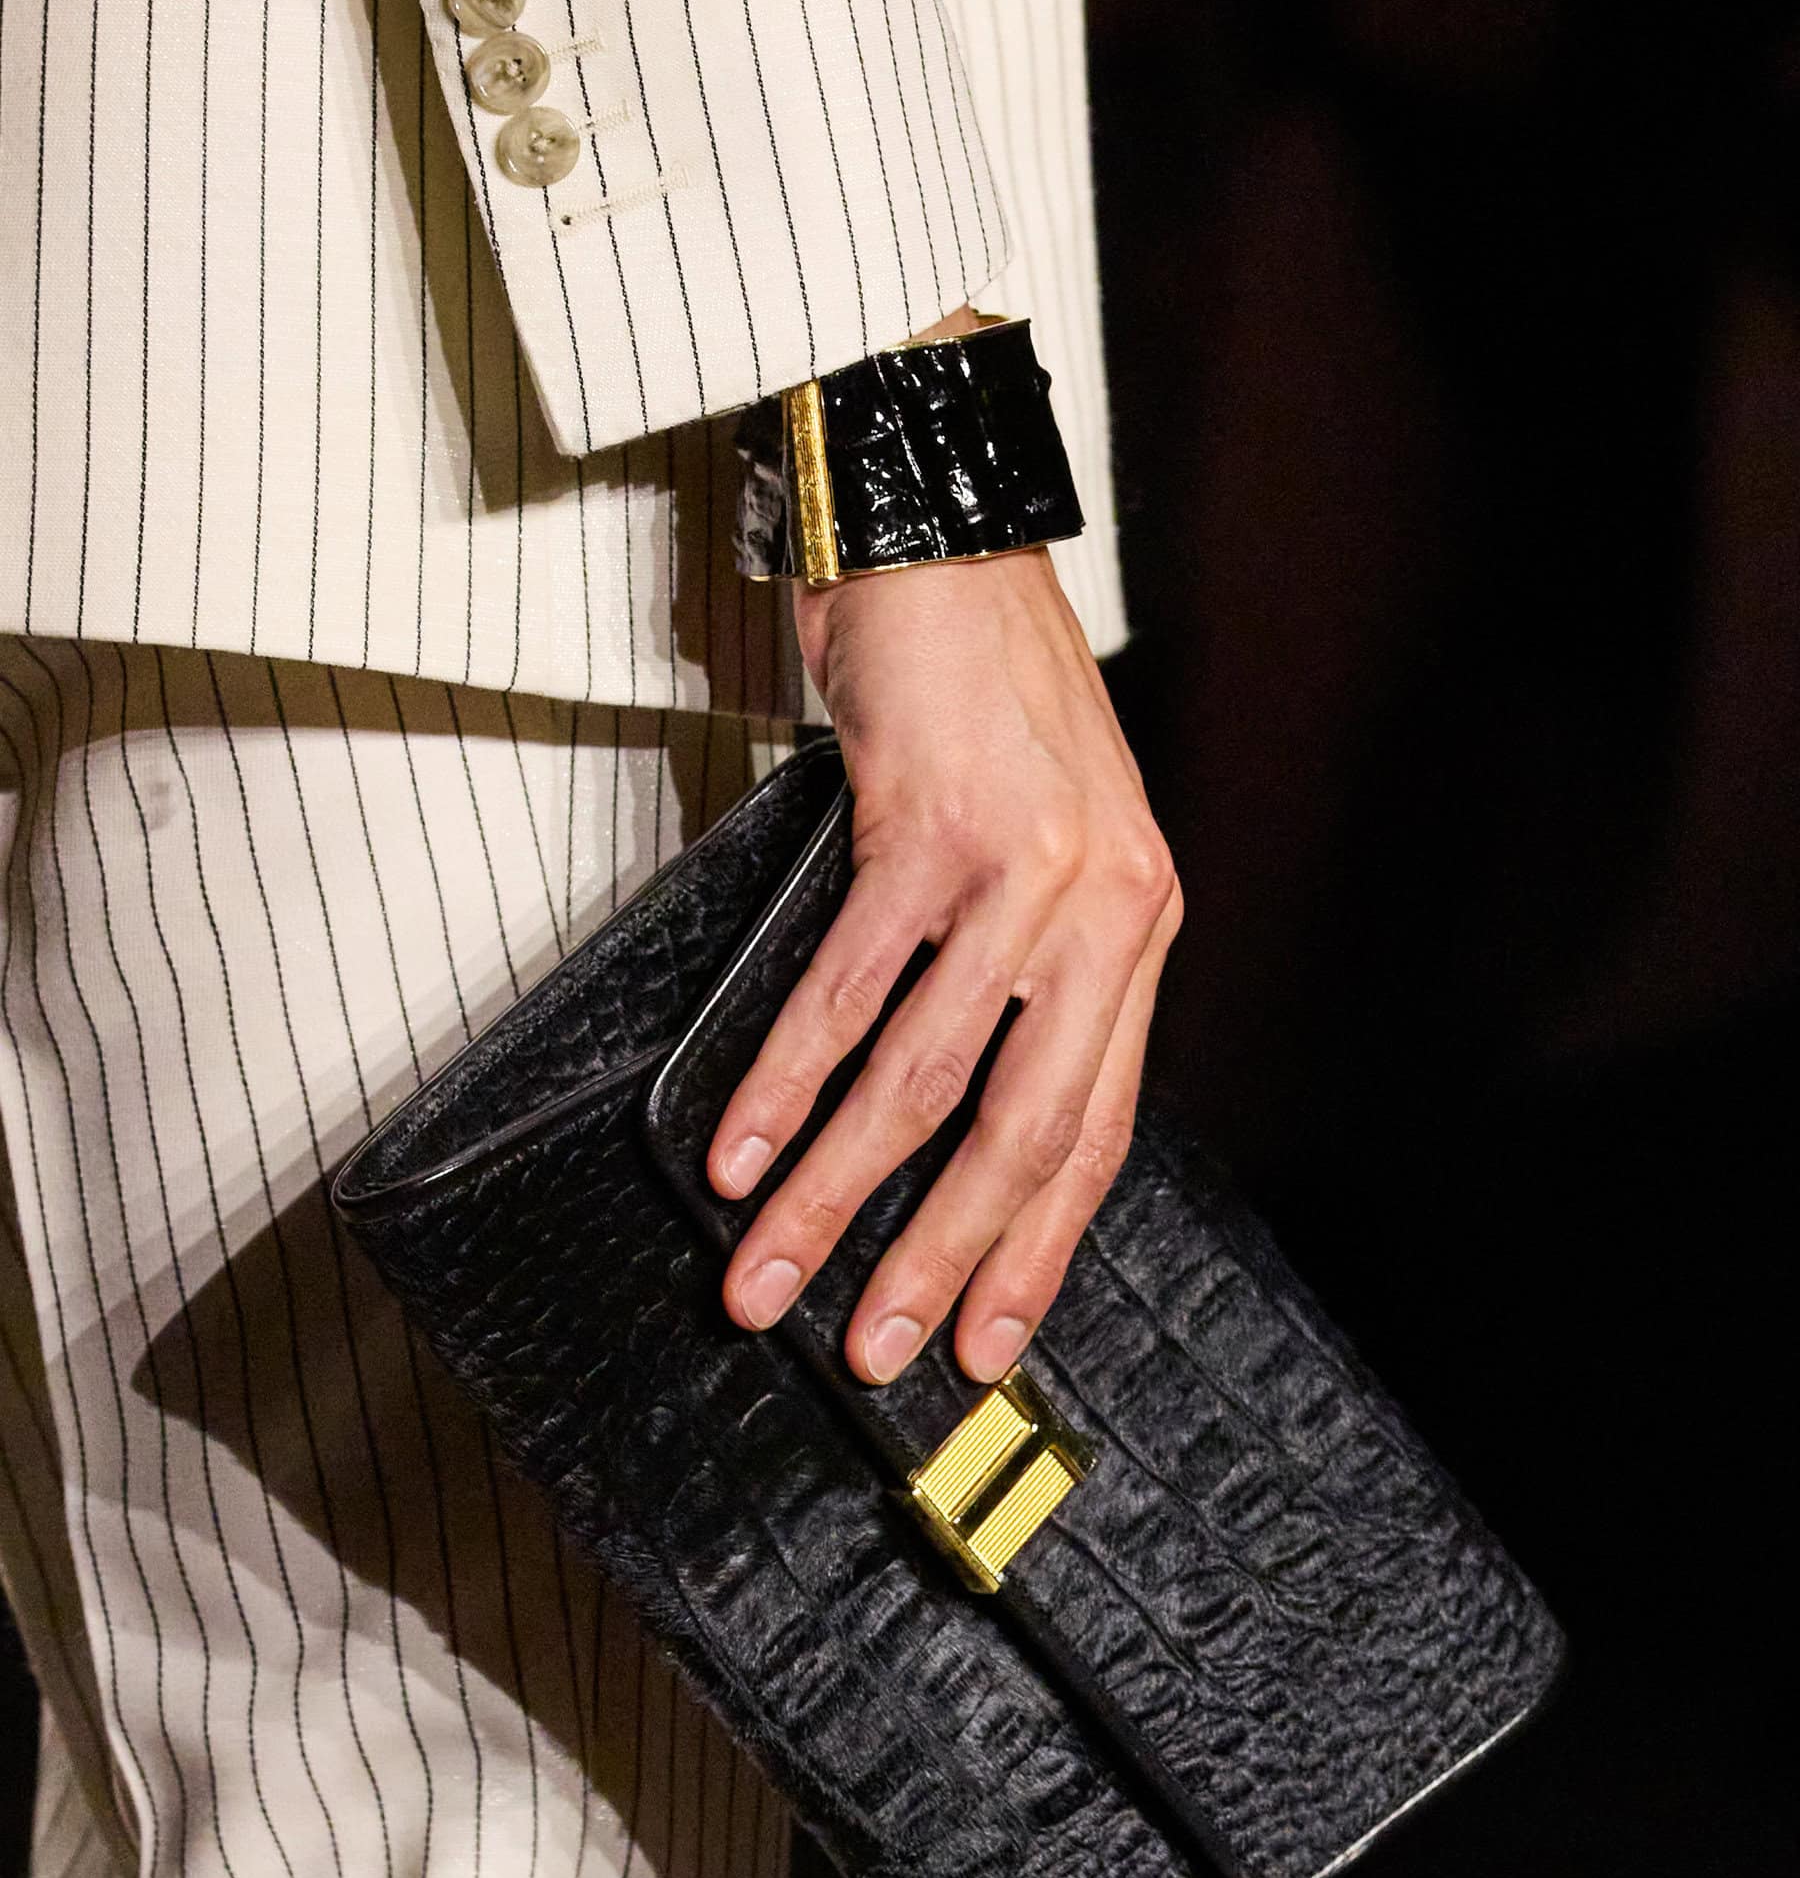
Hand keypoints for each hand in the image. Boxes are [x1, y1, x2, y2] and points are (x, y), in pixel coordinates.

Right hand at [707, 497, 1179, 1388]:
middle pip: (1021, 1133)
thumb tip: (958, 1120)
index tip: (985, 1337)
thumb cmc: (985, 696)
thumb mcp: (1050, 841)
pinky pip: (846, 988)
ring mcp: (1022, 870)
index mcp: (1138, 929)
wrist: (945, 529)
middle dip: (938, 1260)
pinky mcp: (930, 827)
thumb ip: (1031, 971)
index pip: (1098, 1129)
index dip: (1038, 1248)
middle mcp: (1103, 910)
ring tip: (769, 1275)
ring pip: (921, 1080)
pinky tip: (739, 1147)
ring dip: (832, 1194)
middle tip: (874, 1348)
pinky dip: (782, 1080)